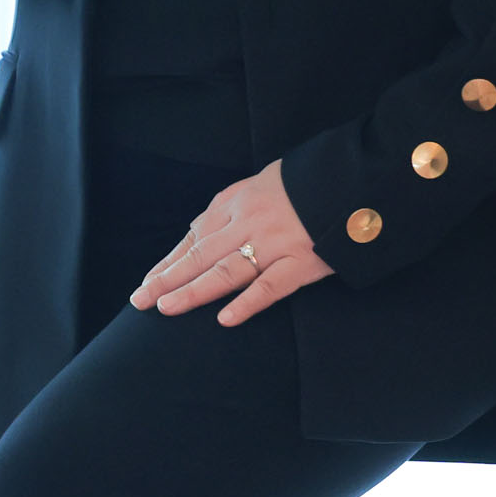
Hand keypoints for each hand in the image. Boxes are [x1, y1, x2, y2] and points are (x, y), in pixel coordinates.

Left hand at [130, 160, 335, 326]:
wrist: (355, 177)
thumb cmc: (308, 181)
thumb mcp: (262, 182)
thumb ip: (232, 206)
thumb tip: (199, 230)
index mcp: (237, 202)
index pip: (195, 236)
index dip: (169, 261)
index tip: (147, 281)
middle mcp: (249, 222)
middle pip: (201, 255)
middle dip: (167, 279)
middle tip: (140, 300)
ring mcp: (275, 243)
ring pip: (226, 271)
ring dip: (193, 291)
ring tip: (167, 308)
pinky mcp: (303, 262)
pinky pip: (271, 286)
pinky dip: (247, 303)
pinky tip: (225, 319)